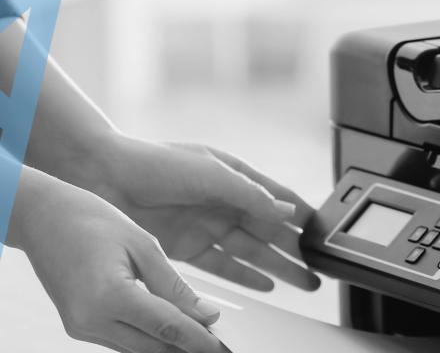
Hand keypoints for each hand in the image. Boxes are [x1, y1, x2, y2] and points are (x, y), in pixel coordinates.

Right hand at [7, 166, 226, 352]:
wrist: (43, 217)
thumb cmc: (91, 220)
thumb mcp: (143, 245)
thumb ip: (174, 285)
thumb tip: (207, 315)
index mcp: (109, 296)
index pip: (167, 328)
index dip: (199, 339)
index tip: (221, 345)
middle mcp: (90, 320)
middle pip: (153, 347)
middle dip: (187, 346)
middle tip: (217, 340)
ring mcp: (80, 327)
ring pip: (137, 350)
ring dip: (168, 345)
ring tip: (199, 334)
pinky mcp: (77, 327)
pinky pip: (120, 342)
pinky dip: (147, 338)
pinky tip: (169, 328)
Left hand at [90, 135, 319, 291]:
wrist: (102, 177)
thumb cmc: (154, 163)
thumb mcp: (211, 174)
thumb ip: (252, 196)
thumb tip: (288, 213)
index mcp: (236, 176)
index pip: (279, 198)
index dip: (303, 216)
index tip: (325, 234)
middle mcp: (225, 202)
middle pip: (271, 230)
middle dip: (298, 249)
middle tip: (320, 269)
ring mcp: (207, 225)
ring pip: (254, 252)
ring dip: (280, 267)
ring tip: (305, 283)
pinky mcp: (188, 247)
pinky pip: (224, 266)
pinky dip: (247, 277)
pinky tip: (267, 286)